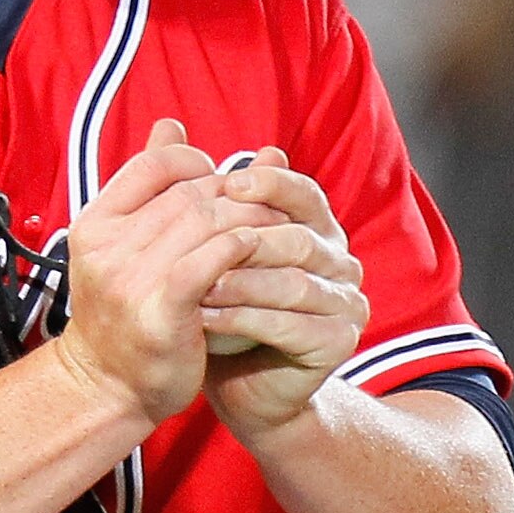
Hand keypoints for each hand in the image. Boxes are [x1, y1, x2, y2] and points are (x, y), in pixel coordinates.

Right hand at [55, 119, 285, 425]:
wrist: (105, 387)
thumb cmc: (122, 315)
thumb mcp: (122, 244)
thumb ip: (146, 188)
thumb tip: (171, 124)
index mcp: (95, 224)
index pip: (153, 165)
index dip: (195, 161)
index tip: (220, 178)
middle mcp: (107, 246)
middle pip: (188, 193)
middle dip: (236, 193)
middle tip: (270, 202)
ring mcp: (130, 278)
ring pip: (205, 222)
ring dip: (249, 218)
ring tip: (277, 226)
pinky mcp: (161, 309)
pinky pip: (210, 261)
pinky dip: (239, 247)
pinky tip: (259, 249)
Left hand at [199, 148, 367, 436]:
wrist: (236, 386)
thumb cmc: (219, 309)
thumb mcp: (203, 247)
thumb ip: (190, 188)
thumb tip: (167, 126)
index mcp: (315, 228)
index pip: (301, 192)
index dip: (269, 184)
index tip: (225, 184)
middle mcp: (339, 260)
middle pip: (298, 237)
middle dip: (244, 240)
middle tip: (195, 245)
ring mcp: (346, 302)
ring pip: (294, 282)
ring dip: (239, 283)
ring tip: (193, 286)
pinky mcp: (339, 342)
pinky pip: (292, 325)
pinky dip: (246, 320)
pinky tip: (206, 320)